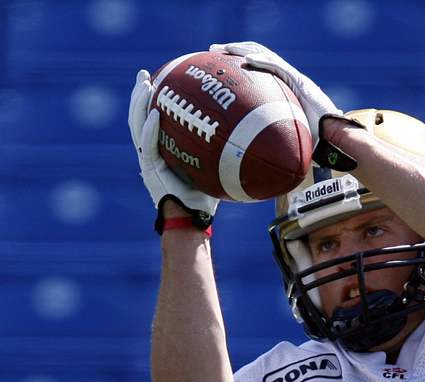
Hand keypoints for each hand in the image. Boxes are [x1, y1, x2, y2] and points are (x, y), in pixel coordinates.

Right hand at [128, 69, 218, 216]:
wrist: (191, 222)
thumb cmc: (206, 201)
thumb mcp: (213, 170)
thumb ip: (219, 153)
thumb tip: (246, 137)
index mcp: (162, 152)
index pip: (153, 121)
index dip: (153, 102)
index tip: (159, 81)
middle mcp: (151, 154)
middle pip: (139, 118)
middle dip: (140, 95)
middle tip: (145, 74)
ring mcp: (148, 161)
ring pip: (137, 126)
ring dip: (139, 104)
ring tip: (145, 84)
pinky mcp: (150, 169)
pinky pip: (148, 145)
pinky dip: (150, 128)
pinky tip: (155, 113)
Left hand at [209, 42, 364, 170]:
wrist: (335, 140)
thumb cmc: (316, 145)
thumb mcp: (287, 141)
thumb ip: (271, 143)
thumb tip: (253, 164)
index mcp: (287, 89)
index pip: (261, 69)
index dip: (241, 62)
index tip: (221, 64)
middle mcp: (290, 80)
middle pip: (259, 56)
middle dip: (235, 50)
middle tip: (214, 51)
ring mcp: (295, 79)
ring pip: (265, 55)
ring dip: (242, 50)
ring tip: (222, 49)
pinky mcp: (301, 82)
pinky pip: (277, 68)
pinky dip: (261, 62)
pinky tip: (244, 61)